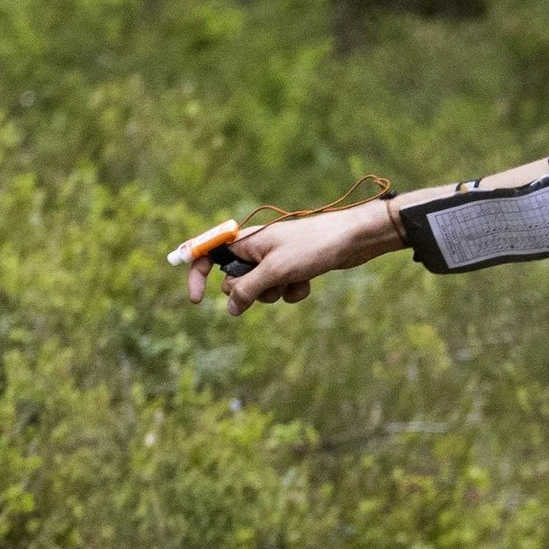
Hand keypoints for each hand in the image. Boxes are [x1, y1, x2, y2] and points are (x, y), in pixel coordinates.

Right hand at [186, 198, 392, 314]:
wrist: (352, 240)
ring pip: (260, 290)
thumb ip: (247, 290)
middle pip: (234, 281)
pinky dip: (293, 291)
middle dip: (250, 290)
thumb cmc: (312, 247)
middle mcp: (256, 248)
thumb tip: (230, 308)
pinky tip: (308, 280)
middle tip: (271, 279)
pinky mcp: (292, 269)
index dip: (197, 276)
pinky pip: (281, 291)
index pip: (207, 255)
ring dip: (275, 292)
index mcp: (245, 240)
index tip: (196, 300)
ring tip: (294, 277)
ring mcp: (275, 260)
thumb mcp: (274, 271)